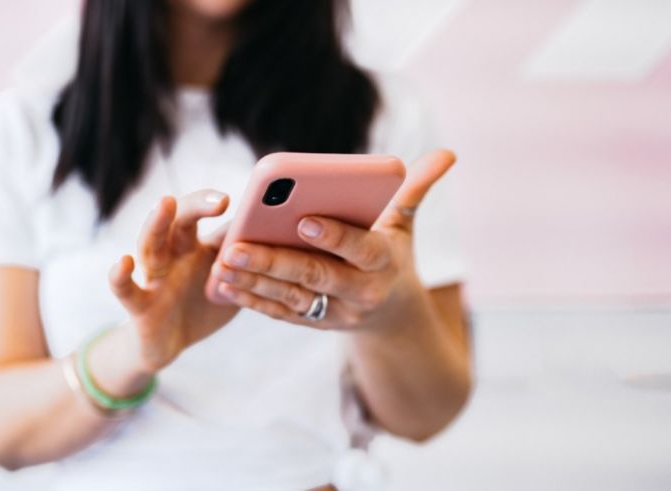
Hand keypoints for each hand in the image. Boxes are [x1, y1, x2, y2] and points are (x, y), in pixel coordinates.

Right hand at [108, 189, 238, 371]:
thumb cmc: (201, 304)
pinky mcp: (139, 304)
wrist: (168, 344)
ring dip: (156, 223)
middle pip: (179, 220)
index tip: (248, 196)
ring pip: (150, 245)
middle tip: (220, 199)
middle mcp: (173, 254)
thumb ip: (249, 259)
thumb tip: (283, 231)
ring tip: (165, 203)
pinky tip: (124, 262)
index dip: (223, 202)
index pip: (207, 215)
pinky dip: (120, 275)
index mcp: (197, 245)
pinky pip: (125, 289)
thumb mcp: (231, 280)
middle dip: (196, 204)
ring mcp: (154, 276)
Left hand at [211, 150, 455, 332]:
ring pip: (291, 297)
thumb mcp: (405, 224)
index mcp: (383, 262)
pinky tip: (225, 284)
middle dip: (274, 262)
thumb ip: (415, 189)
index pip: (358, 249)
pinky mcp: (314, 323)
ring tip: (223, 262)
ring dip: (255, 282)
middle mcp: (359, 292)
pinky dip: (253, 301)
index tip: (304, 219)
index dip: (334, 237)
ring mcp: (335, 312)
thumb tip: (448, 153)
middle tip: (237, 246)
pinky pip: (280, 313)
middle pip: (315, 275)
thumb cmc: (392, 255)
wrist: (391, 313)